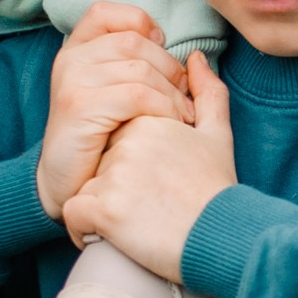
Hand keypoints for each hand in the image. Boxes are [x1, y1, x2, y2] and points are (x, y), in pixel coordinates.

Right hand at [40, 2, 190, 218]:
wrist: (68, 185)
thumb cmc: (103, 142)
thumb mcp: (122, 96)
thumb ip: (145, 69)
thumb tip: (192, 58)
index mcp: (77, 51)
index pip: (107, 12)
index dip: (141, 25)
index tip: (160, 53)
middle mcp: (69, 60)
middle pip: (134, 42)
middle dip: (169, 70)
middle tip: (185, 99)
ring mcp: (72, 82)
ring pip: (140, 70)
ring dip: (171, 95)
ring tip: (182, 117)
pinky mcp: (80, 108)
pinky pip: (137, 95)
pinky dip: (163, 109)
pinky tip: (170, 126)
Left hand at [63, 52, 238, 277]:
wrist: (223, 237)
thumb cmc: (218, 192)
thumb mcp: (218, 137)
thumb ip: (208, 94)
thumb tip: (194, 59)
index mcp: (148, 122)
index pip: (117, 135)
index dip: (128, 164)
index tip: (145, 186)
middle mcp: (126, 143)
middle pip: (101, 162)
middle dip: (110, 184)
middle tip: (139, 208)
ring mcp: (113, 175)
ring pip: (85, 189)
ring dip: (97, 209)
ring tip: (130, 226)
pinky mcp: (104, 209)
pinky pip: (74, 216)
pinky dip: (84, 230)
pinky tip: (107, 238)